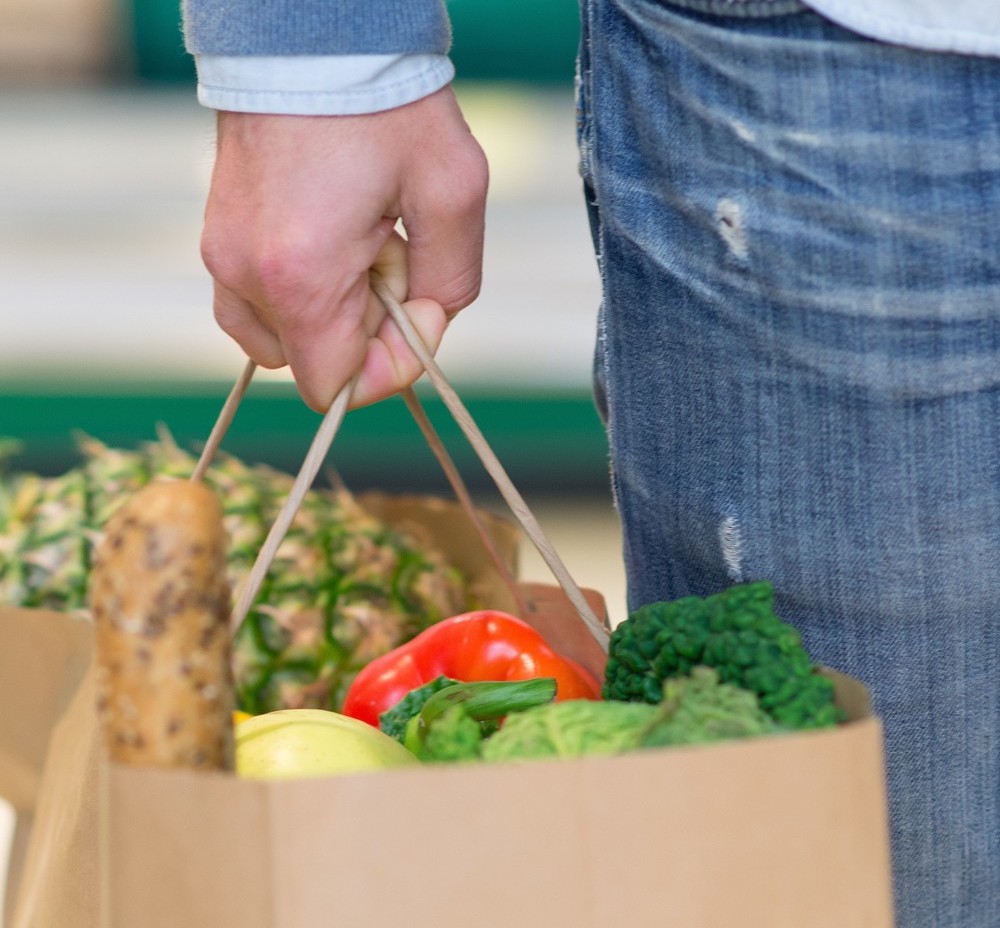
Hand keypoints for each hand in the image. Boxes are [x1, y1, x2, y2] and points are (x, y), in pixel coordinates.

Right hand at [199, 86, 487, 410]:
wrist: (311, 33)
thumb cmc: (387, 106)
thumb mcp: (452, 195)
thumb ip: (450, 286)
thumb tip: (421, 331)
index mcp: (302, 277)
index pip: (335, 386)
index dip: (385, 371)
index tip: (414, 313)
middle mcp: (247, 278)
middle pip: (315, 362)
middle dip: (366, 329)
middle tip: (391, 251)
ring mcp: (221, 258)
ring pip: (282, 339)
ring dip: (330, 313)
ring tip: (358, 242)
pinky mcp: (215, 239)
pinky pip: (254, 305)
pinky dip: (296, 293)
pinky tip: (328, 239)